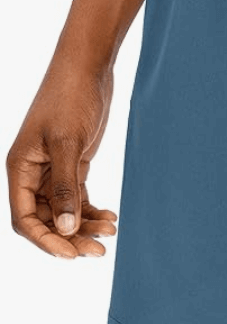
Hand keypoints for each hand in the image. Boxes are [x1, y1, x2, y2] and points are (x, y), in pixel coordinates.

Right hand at [6, 60, 117, 258]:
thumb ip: (66, 187)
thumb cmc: (71, 98)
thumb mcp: (68, 143)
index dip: (46, 240)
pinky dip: (92, 208)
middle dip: (70, 236)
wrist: (88, 68)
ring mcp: (53, 168)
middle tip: (100, 251)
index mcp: (19, 168)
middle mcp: (32, 172)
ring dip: (85, 224)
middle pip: (45, 218)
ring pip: (64, 209)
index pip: (24, 218)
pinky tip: (110, 217)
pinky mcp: (73, 161)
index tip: (72, 255)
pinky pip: (78, 195)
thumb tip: (65, 229)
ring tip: (111, 233)